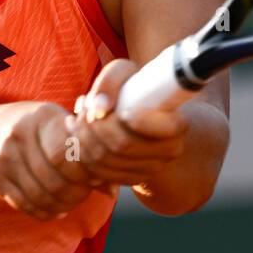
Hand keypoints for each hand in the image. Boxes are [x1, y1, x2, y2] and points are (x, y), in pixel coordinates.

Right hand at [0, 102, 94, 220]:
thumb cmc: (40, 129)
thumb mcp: (62, 128)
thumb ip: (88, 154)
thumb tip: (113, 190)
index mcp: (43, 117)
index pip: (68, 154)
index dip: (84, 173)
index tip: (93, 178)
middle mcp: (19, 134)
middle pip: (55, 179)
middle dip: (75, 193)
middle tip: (84, 194)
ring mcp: (3, 156)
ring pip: (40, 196)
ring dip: (62, 206)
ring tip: (71, 203)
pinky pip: (24, 204)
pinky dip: (44, 212)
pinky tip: (55, 208)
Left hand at [66, 60, 190, 187]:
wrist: (140, 113)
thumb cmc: (132, 88)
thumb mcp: (124, 73)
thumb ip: (110, 81)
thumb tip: (98, 108)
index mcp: (176, 125)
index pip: (156, 128)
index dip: (128, 120)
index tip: (116, 109)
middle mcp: (169, 151)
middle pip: (121, 145)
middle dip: (93, 128)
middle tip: (83, 112)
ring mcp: (151, 169)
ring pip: (107, 160)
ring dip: (84, 140)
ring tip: (76, 121)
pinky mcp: (131, 179)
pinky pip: (101, 173)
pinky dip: (84, 155)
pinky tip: (78, 137)